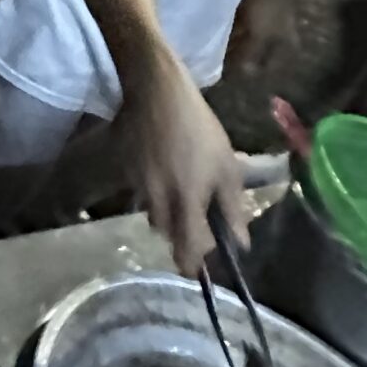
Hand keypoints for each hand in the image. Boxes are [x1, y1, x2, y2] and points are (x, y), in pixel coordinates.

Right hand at [113, 51, 244, 273]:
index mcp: (187, 200)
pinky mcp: (126, 170)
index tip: (196, 273)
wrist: (156, 92)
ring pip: (151, 213)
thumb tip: (240, 242)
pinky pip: (141, 193)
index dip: (191, 264)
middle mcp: (159, 199)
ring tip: (180, 193)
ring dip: (166, 214)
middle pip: (166, 233)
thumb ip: (233, 208)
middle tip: (194, 223)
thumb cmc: (199, 128)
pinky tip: (164, 171)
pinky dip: (154, 192)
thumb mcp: (227, 166)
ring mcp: (138, 184)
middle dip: (179, 235)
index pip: (187, 246)